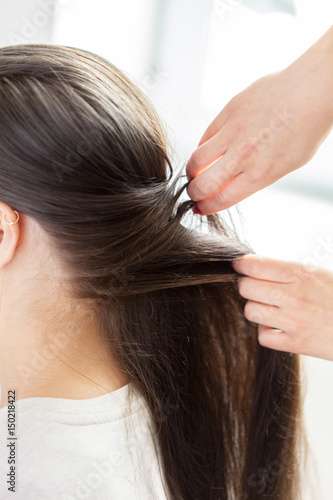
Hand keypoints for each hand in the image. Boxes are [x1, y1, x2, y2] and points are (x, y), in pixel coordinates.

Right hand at [186, 26, 332, 214]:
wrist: (311, 91)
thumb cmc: (306, 128)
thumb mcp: (287, 164)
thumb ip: (257, 177)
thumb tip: (231, 185)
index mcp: (261, 172)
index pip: (221, 198)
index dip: (206, 206)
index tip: (200, 207)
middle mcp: (243, 155)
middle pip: (203, 184)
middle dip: (194, 192)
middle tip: (194, 192)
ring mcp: (233, 131)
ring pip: (196, 159)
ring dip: (192, 170)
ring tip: (196, 171)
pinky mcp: (228, 111)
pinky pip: (206, 135)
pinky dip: (203, 146)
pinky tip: (209, 149)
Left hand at [232, 254, 332, 360]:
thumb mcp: (317, 273)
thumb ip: (287, 270)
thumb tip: (254, 265)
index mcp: (299, 274)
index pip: (254, 265)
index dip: (242, 264)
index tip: (241, 265)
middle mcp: (293, 296)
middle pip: (245, 288)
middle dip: (248, 285)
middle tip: (259, 287)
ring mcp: (293, 321)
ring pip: (250, 311)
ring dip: (257, 308)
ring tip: (272, 307)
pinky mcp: (296, 344)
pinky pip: (263, 336)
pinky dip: (268, 332)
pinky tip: (280, 326)